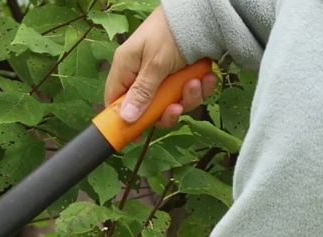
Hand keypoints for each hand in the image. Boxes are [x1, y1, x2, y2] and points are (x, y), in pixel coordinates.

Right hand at [104, 7, 217, 125]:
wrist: (203, 14)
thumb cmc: (171, 32)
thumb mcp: (155, 64)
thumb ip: (142, 92)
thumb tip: (125, 118)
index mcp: (126, 68)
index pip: (115, 101)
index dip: (124, 119)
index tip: (137, 135)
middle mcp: (142, 74)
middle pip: (148, 108)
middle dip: (167, 110)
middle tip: (177, 107)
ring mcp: (163, 75)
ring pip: (171, 102)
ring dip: (187, 98)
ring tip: (196, 83)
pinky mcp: (182, 74)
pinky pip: (188, 92)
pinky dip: (200, 88)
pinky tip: (206, 78)